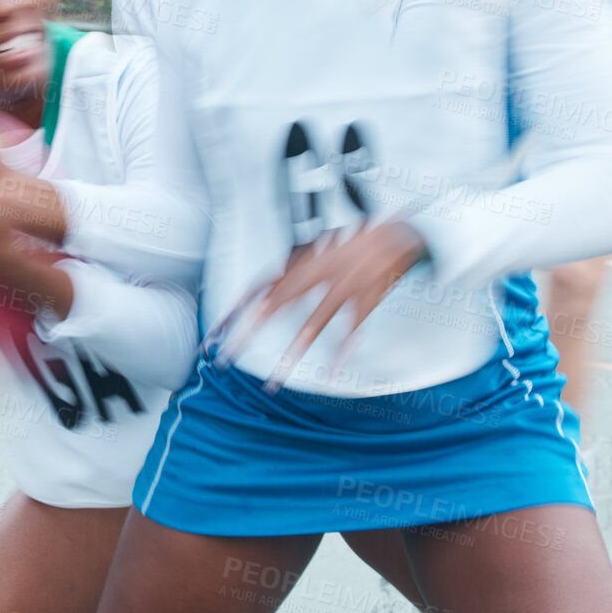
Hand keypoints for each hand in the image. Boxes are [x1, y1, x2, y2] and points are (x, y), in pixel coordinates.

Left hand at [222, 220, 427, 393]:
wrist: (395, 234)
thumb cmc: (354, 241)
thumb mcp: (317, 248)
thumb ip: (292, 267)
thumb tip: (265, 284)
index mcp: (302, 262)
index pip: (260, 285)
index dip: (235, 308)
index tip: (216, 330)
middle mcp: (318, 273)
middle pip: (277, 303)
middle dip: (251, 331)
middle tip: (230, 356)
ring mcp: (342, 287)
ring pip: (314, 322)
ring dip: (294, 352)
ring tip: (276, 378)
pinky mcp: (364, 301)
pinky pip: (350, 331)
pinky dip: (341, 355)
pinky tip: (330, 375)